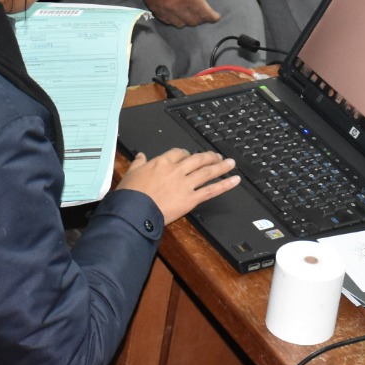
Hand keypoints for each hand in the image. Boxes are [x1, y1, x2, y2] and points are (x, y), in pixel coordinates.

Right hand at [117, 148, 239, 224]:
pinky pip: (211, 190)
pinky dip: (224, 185)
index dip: (186, 154)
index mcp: (161, 162)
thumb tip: (141, 156)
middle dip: (208, 157)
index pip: (178, 153)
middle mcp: (176, 170)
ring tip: (231, 163)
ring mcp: (185, 184)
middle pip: (197, 159)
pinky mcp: (190, 199)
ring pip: (207, 172)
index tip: (189, 155)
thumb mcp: (130, 174)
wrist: (133, 211)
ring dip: (221, 166)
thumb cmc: (129, 195)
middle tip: (217, 156)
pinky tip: (234, 180)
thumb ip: (138, 163)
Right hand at [137, 0, 219, 26]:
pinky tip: (178, 13)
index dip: (212, 17)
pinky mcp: (155, 10)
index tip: (216, 17)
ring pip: (181, 24)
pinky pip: (168, 22)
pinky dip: (176, 20)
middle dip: (202, 19)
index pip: (204, 14)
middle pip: (193, 22)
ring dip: (189, 21)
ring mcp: (165, 10)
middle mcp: (177, 8)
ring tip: (192, 13)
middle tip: (204, 13)